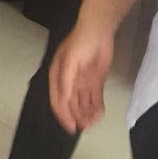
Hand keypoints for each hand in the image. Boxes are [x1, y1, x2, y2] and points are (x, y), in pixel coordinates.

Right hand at [48, 19, 115, 133]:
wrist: (99, 30)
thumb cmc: (80, 43)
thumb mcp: (70, 61)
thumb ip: (65, 81)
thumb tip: (63, 101)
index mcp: (58, 76)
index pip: (58, 101)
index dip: (64, 115)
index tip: (71, 127)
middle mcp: (69, 82)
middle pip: (71, 104)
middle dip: (77, 116)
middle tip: (85, 127)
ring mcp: (82, 82)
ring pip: (83, 103)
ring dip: (87, 114)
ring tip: (93, 122)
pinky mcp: (95, 81)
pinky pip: (95, 98)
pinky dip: (97, 108)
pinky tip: (99, 115)